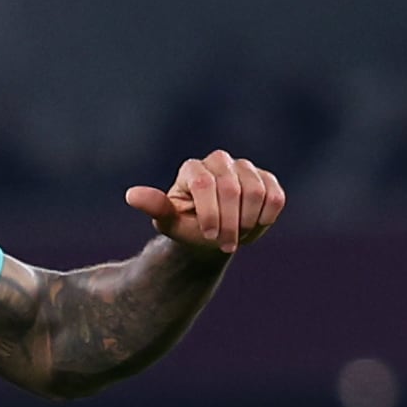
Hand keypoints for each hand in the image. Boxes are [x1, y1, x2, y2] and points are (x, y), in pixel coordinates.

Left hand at [125, 151, 284, 259]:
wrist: (211, 234)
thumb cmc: (187, 227)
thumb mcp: (169, 222)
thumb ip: (156, 207)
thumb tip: (131, 195)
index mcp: (192, 169)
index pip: (205, 185)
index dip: (210, 213)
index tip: (209, 237)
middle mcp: (219, 161)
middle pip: (231, 188)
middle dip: (230, 223)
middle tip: (225, 245)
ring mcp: (245, 168)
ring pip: (256, 191)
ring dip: (248, 222)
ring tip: (238, 236)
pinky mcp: (266, 179)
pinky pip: (275, 196)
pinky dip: (266, 217)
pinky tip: (254, 225)